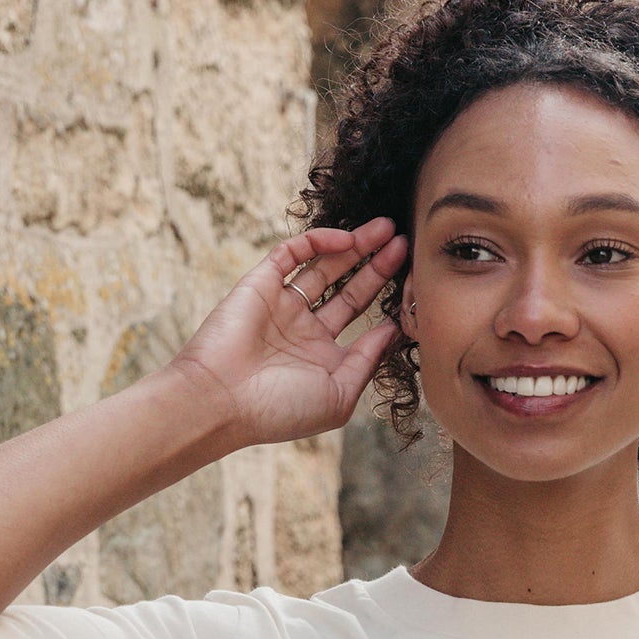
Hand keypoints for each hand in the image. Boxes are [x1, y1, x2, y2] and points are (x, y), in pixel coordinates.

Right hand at [168, 217, 406, 449]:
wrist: (222, 402)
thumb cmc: (280, 409)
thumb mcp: (339, 394)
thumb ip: (368, 360)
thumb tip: (393, 329)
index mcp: (322, 356)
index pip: (361, 319)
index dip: (387, 300)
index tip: (415, 284)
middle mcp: (303, 328)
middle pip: (348, 287)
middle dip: (376, 264)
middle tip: (405, 242)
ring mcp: (282, 303)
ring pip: (324, 265)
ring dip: (355, 246)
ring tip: (386, 230)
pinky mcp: (260, 283)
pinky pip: (292, 253)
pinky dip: (319, 241)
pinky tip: (347, 239)